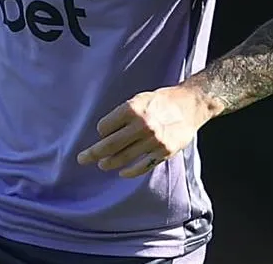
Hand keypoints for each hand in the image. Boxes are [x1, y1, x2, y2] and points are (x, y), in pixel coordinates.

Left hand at [76, 85, 211, 177]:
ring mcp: (153, 141)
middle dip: (92, 153)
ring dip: (109, 163)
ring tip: (101, 164)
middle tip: (81, 159)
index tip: (102, 132)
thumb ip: (123, 115)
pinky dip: (129, 171)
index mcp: (133, 109)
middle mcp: (142, 125)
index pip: (105, 127)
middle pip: (110, 145)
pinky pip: (142, 166)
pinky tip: (121, 172)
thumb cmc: (161, 101)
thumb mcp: (139, 99)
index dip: (101, 130)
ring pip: (124, 158)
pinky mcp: (164, 152)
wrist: (190, 105)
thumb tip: (104, 134)